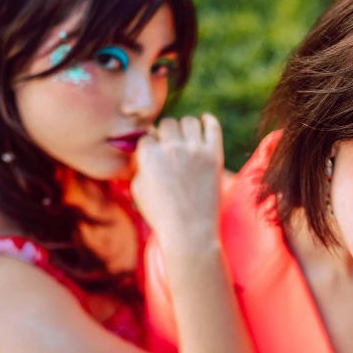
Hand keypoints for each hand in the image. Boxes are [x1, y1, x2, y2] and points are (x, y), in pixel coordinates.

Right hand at [131, 114, 223, 253]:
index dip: (150, 145)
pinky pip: (212, 126)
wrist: (189, 232)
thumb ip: (138, 166)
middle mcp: (172, 148)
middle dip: (167, 134)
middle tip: (171, 147)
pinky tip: (205, 122)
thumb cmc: (161, 214)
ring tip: (187, 139)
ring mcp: (195, 150)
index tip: (155, 152)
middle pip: (167, 124)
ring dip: (185, 128)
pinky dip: (208, 121)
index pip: (147, 135)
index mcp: (149, 156)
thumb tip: (141, 151)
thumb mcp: (138, 190)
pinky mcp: (214, 155)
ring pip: (189, 121)